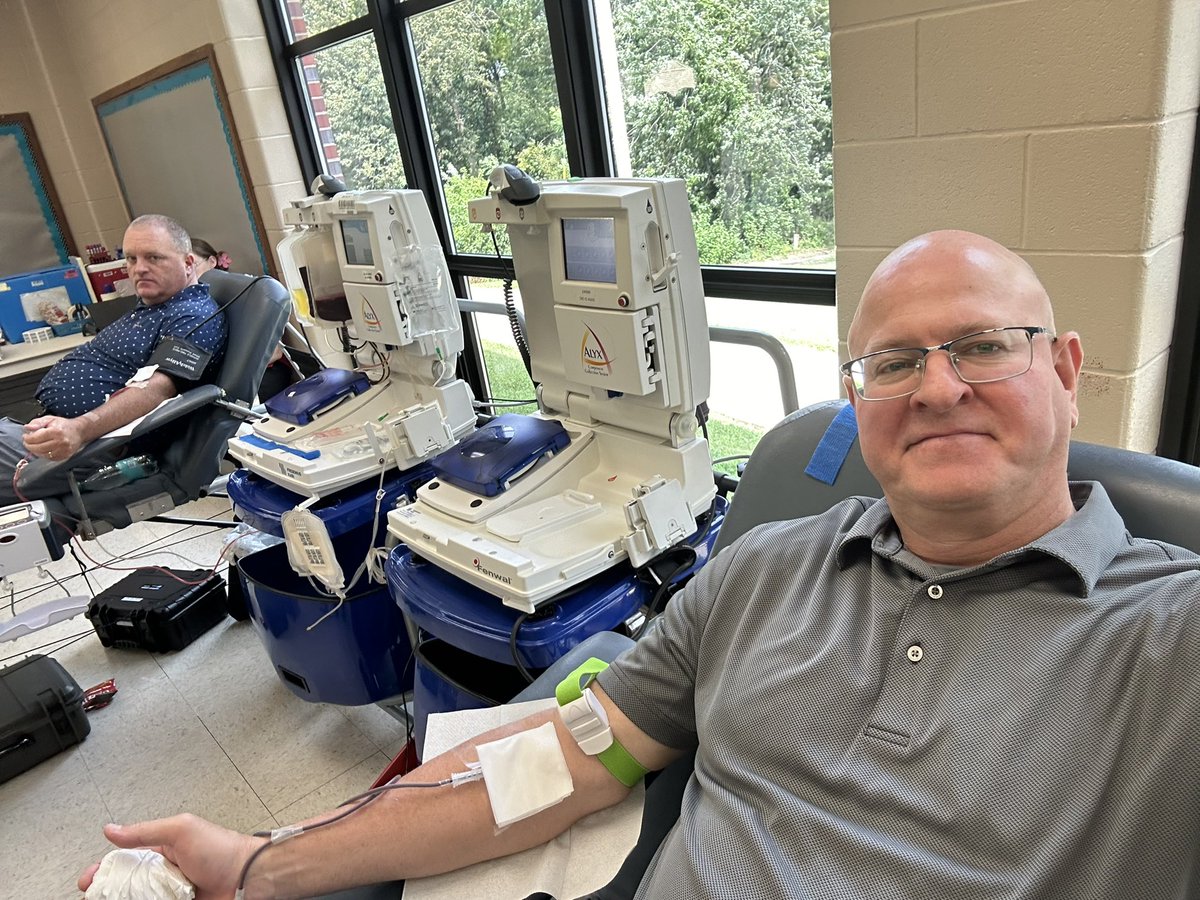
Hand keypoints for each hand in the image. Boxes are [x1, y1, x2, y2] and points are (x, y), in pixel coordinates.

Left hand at [22, 415, 87, 460]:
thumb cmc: (63, 425)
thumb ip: (37, 422)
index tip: (25, 436)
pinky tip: (42, 449)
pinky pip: (49, 458)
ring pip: (43, 454)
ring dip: (35, 451)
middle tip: (27, 442)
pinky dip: (43, 454)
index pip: (35, 438)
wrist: (79, 431)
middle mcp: (61, 442)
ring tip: (35, 445)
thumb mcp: (49, 419)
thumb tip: (27, 428)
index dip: (27, 438)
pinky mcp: (64, 456)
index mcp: (56, 431)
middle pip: (38, 447)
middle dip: (29, 445)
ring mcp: (63, 450)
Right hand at [78, 816, 263, 898]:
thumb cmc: (222, 850)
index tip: (88, 880)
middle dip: (109, 891)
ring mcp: (172, 894)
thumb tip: (111, 829)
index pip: (125, 860)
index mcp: (164, 850)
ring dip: (123, 899)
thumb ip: (144, 831)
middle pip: (128, 886)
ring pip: (139, 899)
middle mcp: (166, 873)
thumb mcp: (180, 830)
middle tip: (96, 897)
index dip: (104, 870)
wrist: (248, 878)